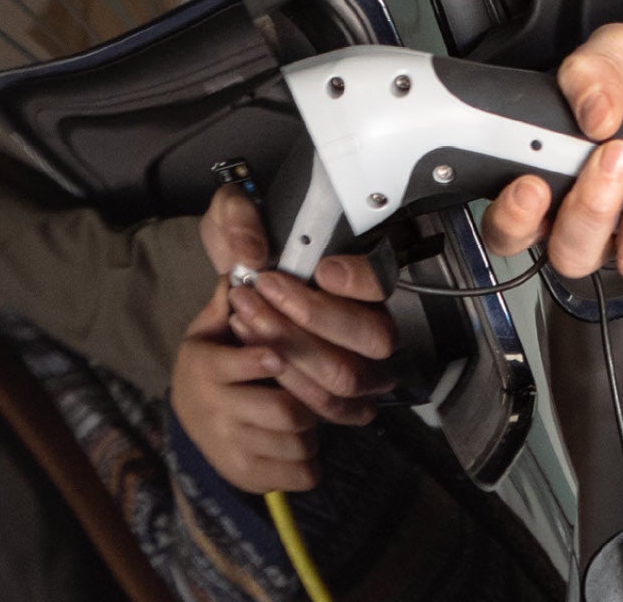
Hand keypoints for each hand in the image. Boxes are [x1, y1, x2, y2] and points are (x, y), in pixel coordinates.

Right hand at [171, 290, 317, 492]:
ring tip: (304, 419)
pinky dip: (310, 462)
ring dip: (312, 432)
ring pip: (297, 444)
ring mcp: (230, 450)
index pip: (240, 368)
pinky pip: (301, 476)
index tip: (279, 356)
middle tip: (311, 394)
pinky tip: (300, 446)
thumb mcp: (208, 331)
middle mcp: (214, 413)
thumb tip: (238, 273)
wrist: (188, 417)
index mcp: (205, 370)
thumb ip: (224, 304)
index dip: (267, 361)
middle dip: (308, 402)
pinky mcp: (246, 476)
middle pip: (285, 412)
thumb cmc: (211, 364)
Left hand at [200, 187, 397, 424]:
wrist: (237, 293)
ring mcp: (364, 364)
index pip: (387, 280)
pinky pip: (331, 407)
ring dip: (292, 350)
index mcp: (364, 272)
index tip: (322, 270)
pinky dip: (291, 386)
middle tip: (262, 293)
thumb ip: (240, 220)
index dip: (360, 280)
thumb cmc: (248, 251)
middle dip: (312, 319)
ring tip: (247, 320)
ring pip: (348, 376)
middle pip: (374, 336)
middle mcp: (375, 320)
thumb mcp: (236, 215)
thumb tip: (251, 253)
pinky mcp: (343, 397)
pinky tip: (255, 354)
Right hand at [479, 24, 622, 290]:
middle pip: (574, 253)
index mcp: (558, 188)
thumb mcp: (614, 54)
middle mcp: (599, 225)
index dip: (515, 219)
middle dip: (594, 205)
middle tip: (616, 154)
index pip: (514, 230)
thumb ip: (590, 75)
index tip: (532, 185)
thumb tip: (594, 116)